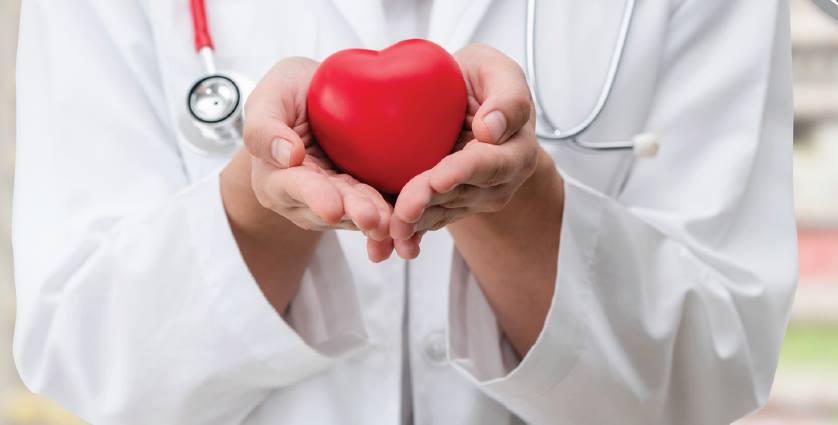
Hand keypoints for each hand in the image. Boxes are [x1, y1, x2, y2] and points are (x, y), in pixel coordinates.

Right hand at [244, 57, 394, 261]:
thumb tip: (287, 156)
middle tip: (373, 219)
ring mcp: (337, 201)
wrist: (319, 96)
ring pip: (358, 213)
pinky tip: (410, 226)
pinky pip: (380, 209)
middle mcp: (305, 199)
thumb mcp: (268, 97)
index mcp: (276, 178)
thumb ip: (265, 127)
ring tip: (394, 223)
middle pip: (333, 206)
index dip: (315, 197)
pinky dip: (394, 218)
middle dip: (354, 213)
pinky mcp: (364, 197)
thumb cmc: (288, 94)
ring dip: (377, 221)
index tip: (332, 208)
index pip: (295, 187)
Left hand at [389, 44, 539, 258]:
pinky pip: (423, 221)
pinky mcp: (442, 206)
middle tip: (403, 209)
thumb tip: (491, 129)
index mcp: (514, 152)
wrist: (465, 102)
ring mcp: (468, 199)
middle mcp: (494, 184)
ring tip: (388, 231)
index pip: (490, 163)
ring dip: (413, 224)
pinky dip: (403, 232)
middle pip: (459, 194)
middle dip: (429, 203)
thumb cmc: (482, 81)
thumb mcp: (498, 71)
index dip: (464, 172)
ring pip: (438, 213)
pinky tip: (382, 244)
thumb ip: (507, 97)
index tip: (439, 177)